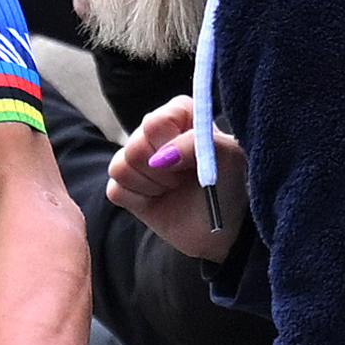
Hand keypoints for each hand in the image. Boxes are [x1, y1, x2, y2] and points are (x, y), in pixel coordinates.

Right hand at [103, 96, 247, 261]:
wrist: (223, 229)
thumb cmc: (230, 186)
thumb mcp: (230, 157)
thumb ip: (196, 143)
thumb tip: (161, 156)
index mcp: (180, 115)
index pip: (155, 122)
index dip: (169, 145)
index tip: (188, 161)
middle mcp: (155, 133)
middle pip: (134, 146)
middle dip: (161, 171)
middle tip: (183, 178)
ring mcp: (138, 160)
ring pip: (120, 166)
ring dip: (151, 185)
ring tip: (173, 188)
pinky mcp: (126, 186)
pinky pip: (115, 189)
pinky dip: (138, 201)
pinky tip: (159, 200)